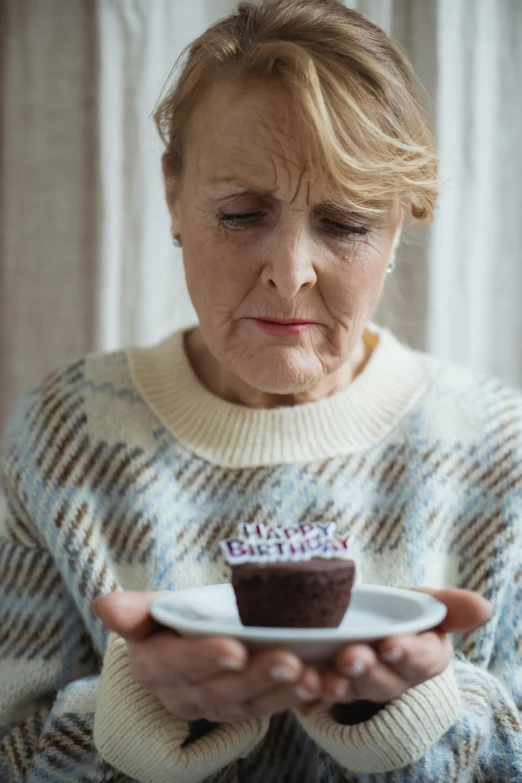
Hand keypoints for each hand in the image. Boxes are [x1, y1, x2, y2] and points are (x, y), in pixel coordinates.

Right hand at [92, 591, 322, 722]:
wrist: (184, 639)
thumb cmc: (167, 618)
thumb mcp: (150, 608)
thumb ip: (132, 610)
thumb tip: (104, 605)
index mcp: (155, 668)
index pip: (178, 666)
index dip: (205, 659)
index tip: (234, 648)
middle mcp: (184, 696)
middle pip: (221, 690)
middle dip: (258, 677)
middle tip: (289, 659)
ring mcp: (217, 706)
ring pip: (252, 704)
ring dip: (284, 692)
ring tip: (313, 674)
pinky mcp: (245, 709)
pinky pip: (272, 708)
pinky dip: (299, 699)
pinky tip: (323, 685)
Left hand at [297, 586, 492, 716]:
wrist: (367, 621)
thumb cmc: (402, 613)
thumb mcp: (426, 603)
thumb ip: (451, 606)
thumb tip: (484, 607)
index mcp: (423, 658)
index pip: (421, 661)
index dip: (407, 654)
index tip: (391, 643)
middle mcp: (393, 678)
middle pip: (382, 682)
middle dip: (366, 671)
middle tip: (350, 658)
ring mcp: (360, 686)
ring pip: (348, 691)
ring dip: (334, 685)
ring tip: (318, 676)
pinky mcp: (329, 686)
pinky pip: (318, 694)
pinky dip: (306, 690)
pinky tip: (296, 682)